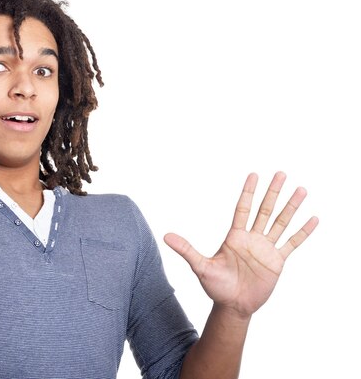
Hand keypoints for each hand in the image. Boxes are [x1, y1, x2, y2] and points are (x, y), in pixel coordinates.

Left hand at [164, 172, 317, 318]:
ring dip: (291, 207)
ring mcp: (266, 248)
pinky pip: (292, 243)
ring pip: (280, 222)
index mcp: (234, 236)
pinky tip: (313, 219)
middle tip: (282, 173)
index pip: (243, 208)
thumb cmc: (215, 286)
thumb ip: (187, 250)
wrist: (232, 306)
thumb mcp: (200, 266)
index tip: (255, 174)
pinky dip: (303, 232)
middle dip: (273, 192)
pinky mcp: (277, 261)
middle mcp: (251, 238)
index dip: (249, 192)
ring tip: (302, 190)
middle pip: (264, 210)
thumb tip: (165, 236)